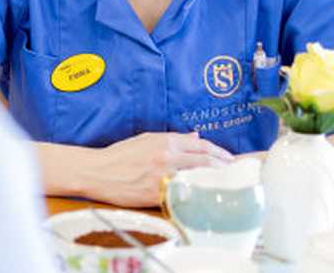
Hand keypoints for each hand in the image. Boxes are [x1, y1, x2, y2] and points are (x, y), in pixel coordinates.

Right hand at [88, 131, 233, 206]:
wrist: (98, 172)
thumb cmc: (121, 155)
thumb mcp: (147, 139)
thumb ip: (174, 138)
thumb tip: (196, 137)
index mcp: (165, 141)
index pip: (201, 145)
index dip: (219, 152)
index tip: (229, 158)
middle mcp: (167, 157)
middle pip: (205, 161)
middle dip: (223, 167)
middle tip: (235, 172)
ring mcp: (162, 176)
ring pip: (197, 178)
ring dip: (214, 181)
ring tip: (226, 185)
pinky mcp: (156, 194)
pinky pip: (183, 193)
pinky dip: (196, 194)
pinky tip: (204, 197)